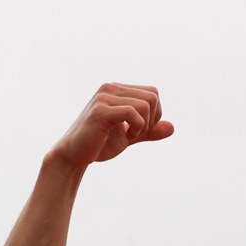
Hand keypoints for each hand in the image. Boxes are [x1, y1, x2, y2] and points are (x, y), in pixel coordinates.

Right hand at [49, 83, 173, 171]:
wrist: (74, 156)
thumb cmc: (99, 145)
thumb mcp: (129, 136)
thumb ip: (148, 131)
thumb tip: (172, 128)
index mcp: (117, 90)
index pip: (153, 93)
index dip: (154, 115)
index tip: (139, 130)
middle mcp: (111, 88)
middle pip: (153, 96)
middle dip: (151, 120)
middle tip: (135, 134)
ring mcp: (105, 97)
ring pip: (145, 105)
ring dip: (142, 126)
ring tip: (127, 136)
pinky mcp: (101, 111)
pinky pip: (132, 113)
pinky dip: (136, 128)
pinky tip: (124, 136)